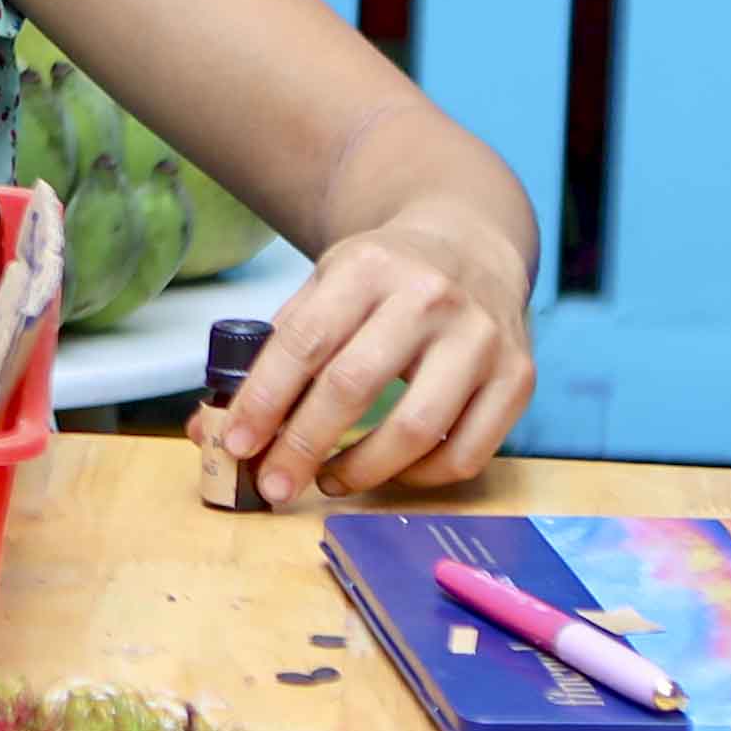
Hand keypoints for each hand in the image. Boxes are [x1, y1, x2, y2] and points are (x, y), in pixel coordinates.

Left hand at [208, 198, 533, 502]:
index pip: (304, 341)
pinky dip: (421, 477)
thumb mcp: (326, 285)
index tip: (237, 444)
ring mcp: (482, 337)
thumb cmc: (384, 278)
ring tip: (331, 481)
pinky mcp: (519, 376)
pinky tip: (392, 472)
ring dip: (363, 471)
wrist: (471, 245)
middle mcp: (430, 297)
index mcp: (368, 266)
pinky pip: (467, 452)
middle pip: (354, 386)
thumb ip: (274, 351)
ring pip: (417, 429)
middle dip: (303, 446)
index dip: (264, 400)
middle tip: (274, 484)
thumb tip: (210, 430)